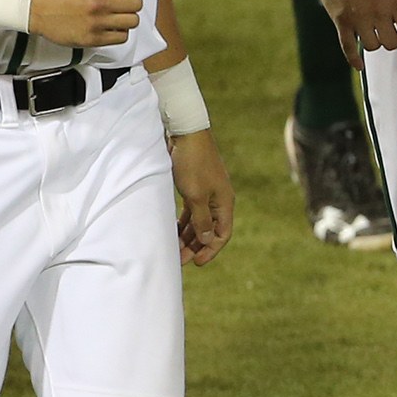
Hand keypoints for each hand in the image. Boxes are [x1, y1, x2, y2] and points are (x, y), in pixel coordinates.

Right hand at [28, 0, 145, 48]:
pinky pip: (122, 37)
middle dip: (131, 0)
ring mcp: (96, 22)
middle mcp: (98, 2)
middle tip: (120, 0)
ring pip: (133, 21)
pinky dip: (118, 31)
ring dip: (126, 16)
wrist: (36, 7)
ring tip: (115, 13)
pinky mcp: (93, 38)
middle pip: (137, 3)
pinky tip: (109, 24)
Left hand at [169, 130, 233, 265]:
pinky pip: (191, 211)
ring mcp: (206, 193)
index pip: (222, 233)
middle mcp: (218, 199)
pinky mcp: (195, 187)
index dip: (210, 250)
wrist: (186, 133)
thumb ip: (202, 219)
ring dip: (188, 236)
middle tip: (179, 260)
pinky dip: (183, 222)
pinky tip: (173, 230)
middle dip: (196, 246)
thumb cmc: (192, 163)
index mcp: (224, 202)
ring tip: (174, 248)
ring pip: (199, 221)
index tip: (196, 262)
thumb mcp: (196, 195)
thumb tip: (208, 240)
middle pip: (209, 230)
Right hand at [318, 0, 396, 58]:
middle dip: (392, 41)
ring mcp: (359, 17)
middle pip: (391, 43)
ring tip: (371, 33)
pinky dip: (354, 58)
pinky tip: (359, 65)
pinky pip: (348, 46)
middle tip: (388, 33)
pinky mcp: (341, 20)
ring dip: (374, 43)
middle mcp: (379, 12)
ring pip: (372, 46)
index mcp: (396, 3)